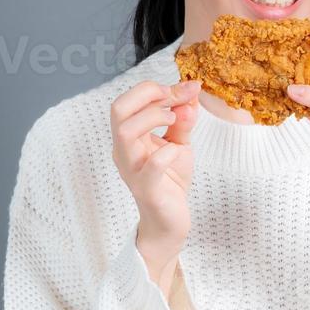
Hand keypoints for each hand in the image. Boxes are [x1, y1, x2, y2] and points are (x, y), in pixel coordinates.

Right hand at [110, 79, 201, 290]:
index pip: (128, 100)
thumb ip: (183, 119)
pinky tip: (178, 151)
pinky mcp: (146, 189)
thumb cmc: (169, 181)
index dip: (155, 88)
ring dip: (154, 117)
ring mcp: (132, 170)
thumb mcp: (179, 143)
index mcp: (128, 136)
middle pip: (118, 108)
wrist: (170, 222)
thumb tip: (191, 92)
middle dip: (148, 95)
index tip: (185, 90)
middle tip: (174, 102)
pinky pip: (150, 166)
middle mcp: (124, 150)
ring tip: (174, 122)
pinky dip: (166, 153)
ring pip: (125, 131)